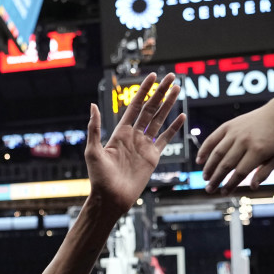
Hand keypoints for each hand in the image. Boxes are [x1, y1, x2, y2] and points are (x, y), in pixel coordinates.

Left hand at [86, 73, 185, 214]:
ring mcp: (144, 146)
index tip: (152, 75)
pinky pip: (165, 139)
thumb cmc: (98, 178)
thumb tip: (92, 105)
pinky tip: (181, 116)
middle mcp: (133, 136)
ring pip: (159, 120)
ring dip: (169, 105)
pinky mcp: (153, 157)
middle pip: (150, 109)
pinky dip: (174, 128)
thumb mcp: (93, 151)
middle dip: (160, 92)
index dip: (144, 90)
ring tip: (178, 89)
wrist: (111, 198)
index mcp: (119, 132)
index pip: (135, 106)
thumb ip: (95, 129)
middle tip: (171, 76)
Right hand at [198, 104, 273, 193]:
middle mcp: (245, 141)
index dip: (231, 184)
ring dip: (209, 167)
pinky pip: (212, 139)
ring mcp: (235, 133)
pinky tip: (199, 161)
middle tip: (209, 190)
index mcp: (258, 151)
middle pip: (226, 164)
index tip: (224, 193)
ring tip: (205, 178)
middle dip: (216, 179)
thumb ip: (264, 173)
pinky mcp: (228, 126)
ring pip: (217, 153)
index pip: (240, 172)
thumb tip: (252, 187)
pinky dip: (204, 150)